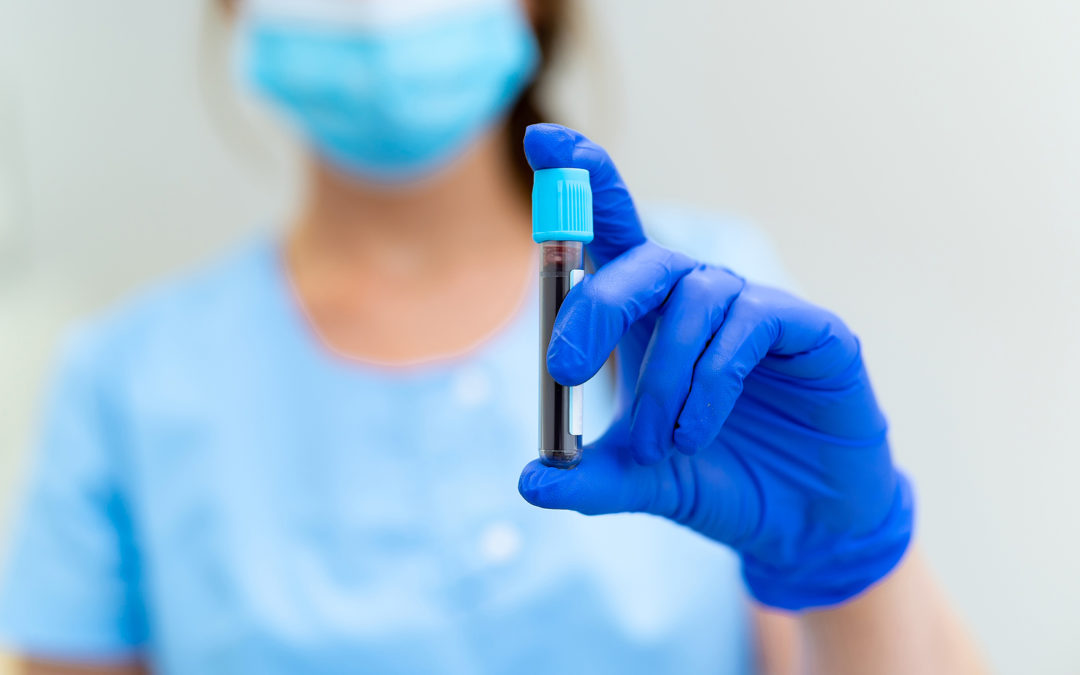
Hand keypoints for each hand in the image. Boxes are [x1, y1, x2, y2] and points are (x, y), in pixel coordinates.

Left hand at [518, 124, 913, 610]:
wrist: (806, 522)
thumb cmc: (724, 483)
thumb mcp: (645, 484)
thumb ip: (591, 479)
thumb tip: (529, 481)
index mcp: (653, 318)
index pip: (615, 232)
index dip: (583, 180)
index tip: (542, 138)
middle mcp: (702, 299)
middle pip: (644, 259)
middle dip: (595, 306)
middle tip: (563, 370)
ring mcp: (760, 308)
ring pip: (696, 299)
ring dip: (666, 375)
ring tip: (664, 443)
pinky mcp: (813, 330)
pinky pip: (753, 322)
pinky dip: (714, 376)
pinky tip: (702, 429)